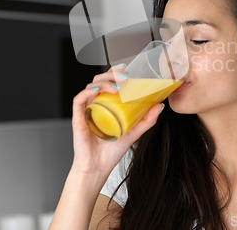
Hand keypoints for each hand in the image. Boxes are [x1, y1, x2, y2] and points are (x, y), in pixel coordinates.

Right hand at [70, 64, 163, 179]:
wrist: (98, 168)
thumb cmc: (111, 151)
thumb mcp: (134, 132)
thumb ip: (146, 120)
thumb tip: (159, 106)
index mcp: (105, 104)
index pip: (108, 82)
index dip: (114, 71)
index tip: (126, 67)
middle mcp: (94, 104)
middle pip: (99, 80)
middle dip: (111, 74)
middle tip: (125, 77)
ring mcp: (86, 110)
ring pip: (90, 86)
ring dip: (104, 82)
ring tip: (117, 86)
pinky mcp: (77, 118)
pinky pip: (79, 99)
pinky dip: (88, 92)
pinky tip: (98, 91)